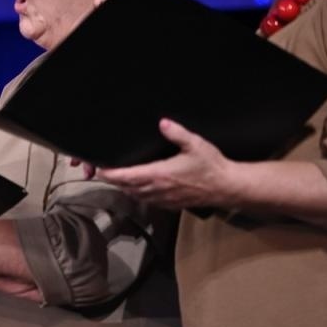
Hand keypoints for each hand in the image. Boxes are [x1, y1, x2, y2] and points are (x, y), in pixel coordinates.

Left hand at [96, 119, 235, 209]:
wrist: (227, 187)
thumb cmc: (211, 166)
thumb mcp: (195, 144)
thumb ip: (177, 133)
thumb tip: (163, 122)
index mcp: (159, 174)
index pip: (127, 176)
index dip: (110, 174)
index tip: (99, 170)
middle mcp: (157, 189)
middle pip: (127, 187)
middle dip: (114, 180)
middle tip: (104, 172)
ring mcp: (163, 199)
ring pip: (136, 195)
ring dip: (125, 188)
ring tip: (118, 179)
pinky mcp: (170, 204)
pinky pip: (148, 201)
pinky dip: (138, 194)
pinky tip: (138, 188)